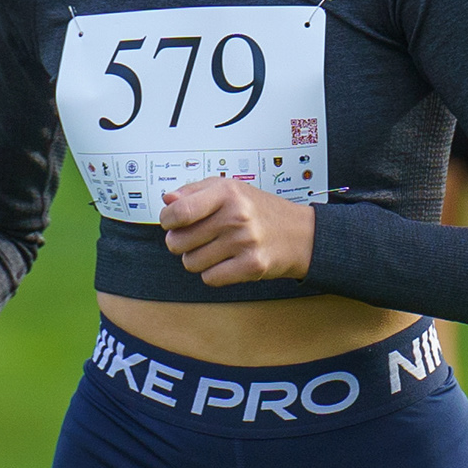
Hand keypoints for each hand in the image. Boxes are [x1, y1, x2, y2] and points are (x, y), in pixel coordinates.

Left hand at [160, 175, 316, 285]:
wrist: (300, 233)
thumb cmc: (260, 210)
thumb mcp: (229, 189)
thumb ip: (194, 191)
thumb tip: (167, 199)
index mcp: (227, 193)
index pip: (179, 211)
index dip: (167, 220)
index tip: (171, 222)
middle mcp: (236, 216)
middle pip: (178, 242)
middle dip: (181, 243)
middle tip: (197, 238)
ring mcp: (245, 242)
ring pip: (191, 263)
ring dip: (198, 259)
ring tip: (216, 249)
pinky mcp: (252, 266)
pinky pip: (210, 278)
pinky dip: (213, 273)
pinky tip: (226, 261)